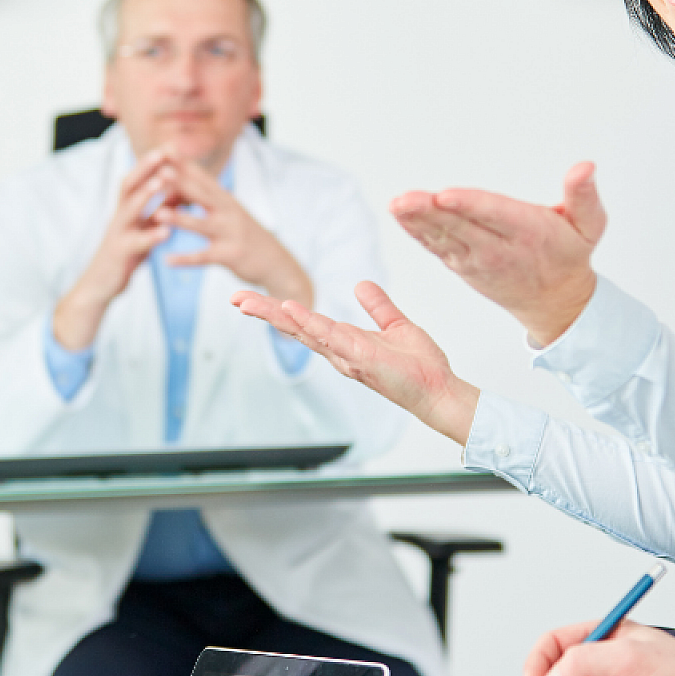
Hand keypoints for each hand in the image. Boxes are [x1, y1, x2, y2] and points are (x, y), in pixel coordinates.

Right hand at [54, 148, 178, 350]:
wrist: (100, 286)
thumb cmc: (124, 256)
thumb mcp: (142, 231)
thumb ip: (156, 214)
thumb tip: (178, 195)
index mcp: (125, 210)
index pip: (137, 179)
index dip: (152, 162)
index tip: (170, 146)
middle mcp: (119, 217)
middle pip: (129, 185)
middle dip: (146, 166)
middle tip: (164, 151)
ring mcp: (117, 234)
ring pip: (129, 209)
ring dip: (146, 194)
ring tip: (163, 181)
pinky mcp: (119, 254)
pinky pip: (135, 243)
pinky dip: (150, 236)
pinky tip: (167, 233)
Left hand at [156, 154, 312, 304]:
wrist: (275, 261)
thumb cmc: (245, 234)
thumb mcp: (229, 211)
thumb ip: (208, 199)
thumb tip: (184, 184)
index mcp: (226, 199)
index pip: (203, 177)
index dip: (184, 164)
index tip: (164, 149)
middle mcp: (229, 212)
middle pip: (202, 194)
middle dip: (181, 182)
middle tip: (160, 169)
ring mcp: (230, 233)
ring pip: (201, 225)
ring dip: (179, 219)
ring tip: (158, 214)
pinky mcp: (230, 255)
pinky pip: (204, 257)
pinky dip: (185, 260)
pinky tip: (166, 261)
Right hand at [232, 281, 478, 444]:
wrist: (439, 391)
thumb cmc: (420, 367)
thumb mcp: (396, 326)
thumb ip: (378, 306)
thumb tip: (361, 285)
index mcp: (344, 342)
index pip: (304, 323)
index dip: (278, 310)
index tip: (252, 298)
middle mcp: (338, 351)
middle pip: (294, 328)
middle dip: (264, 313)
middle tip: (235, 299)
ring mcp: (346, 356)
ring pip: (304, 332)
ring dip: (277, 316)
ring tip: (250, 303)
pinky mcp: (360, 358)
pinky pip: (330, 337)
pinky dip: (308, 323)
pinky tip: (290, 310)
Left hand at [391, 162, 604, 344]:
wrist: (555, 301)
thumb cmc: (569, 254)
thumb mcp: (589, 226)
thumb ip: (583, 197)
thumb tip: (585, 167)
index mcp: (529, 234)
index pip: (495, 216)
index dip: (469, 205)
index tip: (445, 196)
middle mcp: (499, 248)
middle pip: (461, 227)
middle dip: (431, 213)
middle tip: (406, 199)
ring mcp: (477, 259)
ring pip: (443, 237)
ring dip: (417, 221)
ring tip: (397, 205)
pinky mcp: (462, 264)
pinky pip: (436, 246)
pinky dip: (417, 232)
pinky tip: (400, 215)